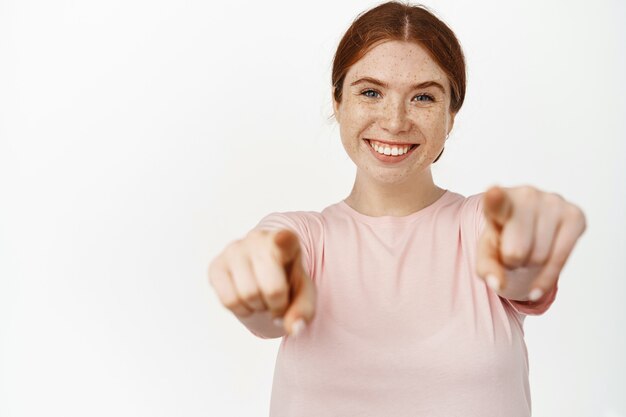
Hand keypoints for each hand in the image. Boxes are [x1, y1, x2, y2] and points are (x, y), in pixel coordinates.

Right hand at [208, 229, 315, 334]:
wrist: (264, 277)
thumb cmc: (288, 283)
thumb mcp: (303, 295)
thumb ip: (304, 311)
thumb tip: (293, 329)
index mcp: (287, 239)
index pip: (284, 239)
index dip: (282, 241)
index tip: (282, 240)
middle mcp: (258, 239)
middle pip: (271, 288)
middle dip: (277, 305)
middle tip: (278, 301)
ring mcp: (234, 250)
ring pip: (247, 295)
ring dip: (258, 307)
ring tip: (262, 297)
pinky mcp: (216, 265)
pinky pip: (228, 300)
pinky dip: (241, 309)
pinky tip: (246, 299)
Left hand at [476, 185, 586, 301]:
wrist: (527, 232)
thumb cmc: (503, 240)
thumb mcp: (488, 255)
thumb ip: (486, 269)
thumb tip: (498, 284)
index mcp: (497, 200)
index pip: (495, 202)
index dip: (494, 199)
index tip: (493, 193)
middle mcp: (526, 195)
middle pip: (517, 252)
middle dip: (513, 261)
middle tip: (513, 250)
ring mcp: (552, 201)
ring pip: (540, 257)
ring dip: (531, 264)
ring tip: (528, 250)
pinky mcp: (575, 215)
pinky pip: (561, 259)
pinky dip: (547, 277)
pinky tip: (539, 279)